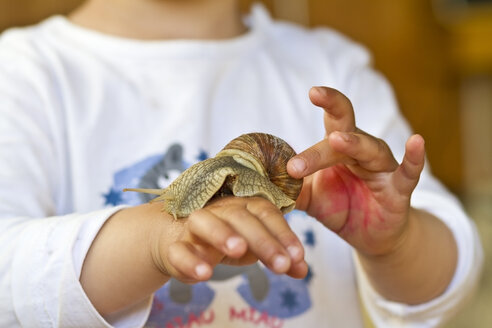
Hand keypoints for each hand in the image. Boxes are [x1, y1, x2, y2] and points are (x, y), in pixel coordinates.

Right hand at [151, 196, 307, 283]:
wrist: (179, 240)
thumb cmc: (226, 240)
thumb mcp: (254, 247)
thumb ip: (278, 257)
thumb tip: (302, 270)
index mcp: (242, 206)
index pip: (265, 212)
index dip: (283, 233)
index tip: (298, 257)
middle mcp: (219, 211)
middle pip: (239, 217)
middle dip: (262, 240)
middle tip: (281, 264)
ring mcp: (194, 226)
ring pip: (204, 222)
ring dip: (222, 235)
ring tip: (239, 251)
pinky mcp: (174, 246)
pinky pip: (179, 250)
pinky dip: (190, 261)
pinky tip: (204, 274)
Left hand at [287, 87, 425, 256]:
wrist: (370, 236)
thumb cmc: (339, 207)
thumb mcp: (310, 198)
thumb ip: (289, 188)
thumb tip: (258, 180)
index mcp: (339, 148)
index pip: (334, 118)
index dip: (327, 101)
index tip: (312, 91)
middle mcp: (362, 151)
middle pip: (346, 132)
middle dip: (326, 134)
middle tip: (302, 150)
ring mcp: (382, 168)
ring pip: (370, 149)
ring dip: (353, 144)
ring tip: (336, 140)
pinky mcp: (399, 190)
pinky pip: (409, 172)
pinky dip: (413, 158)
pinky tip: (417, 142)